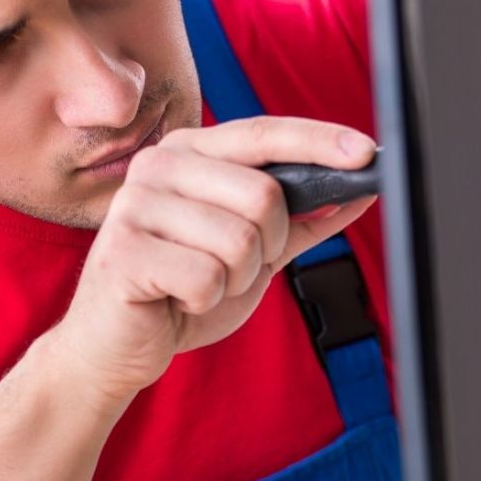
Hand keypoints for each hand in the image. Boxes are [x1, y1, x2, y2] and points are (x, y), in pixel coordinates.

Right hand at [51, 116, 377, 403]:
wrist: (114, 347)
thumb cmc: (181, 293)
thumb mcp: (255, 254)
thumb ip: (301, 220)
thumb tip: (359, 189)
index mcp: (190, 152)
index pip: (264, 133)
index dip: (319, 142)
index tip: (367, 153)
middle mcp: (158, 164)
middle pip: (263, 194)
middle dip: (267, 246)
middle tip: (233, 267)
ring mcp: (134, 204)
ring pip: (240, 242)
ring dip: (234, 280)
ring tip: (199, 284)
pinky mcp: (122, 250)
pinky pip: (207, 279)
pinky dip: (205, 301)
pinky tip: (176, 299)